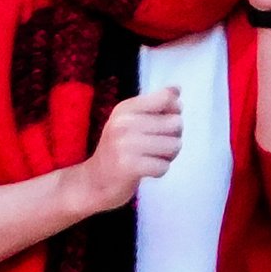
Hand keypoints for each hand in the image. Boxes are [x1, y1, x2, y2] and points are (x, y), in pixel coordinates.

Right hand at [74, 87, 182, 212]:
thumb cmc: (119, 149)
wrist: (93, 182)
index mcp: (125, 108)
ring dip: (168, 156)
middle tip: (154, 146)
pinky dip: (159, 170)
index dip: (174, 111)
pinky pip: (164, 166)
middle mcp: (123, 123)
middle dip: (173, 137)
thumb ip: (156, 105)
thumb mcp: (131, 121)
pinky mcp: (129, 167)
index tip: (162, 121)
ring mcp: (125, 145)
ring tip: (150, 158)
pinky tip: (145, 170)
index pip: (167, 98)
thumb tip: (177, 89)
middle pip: (176, 123)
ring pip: (174, 145)